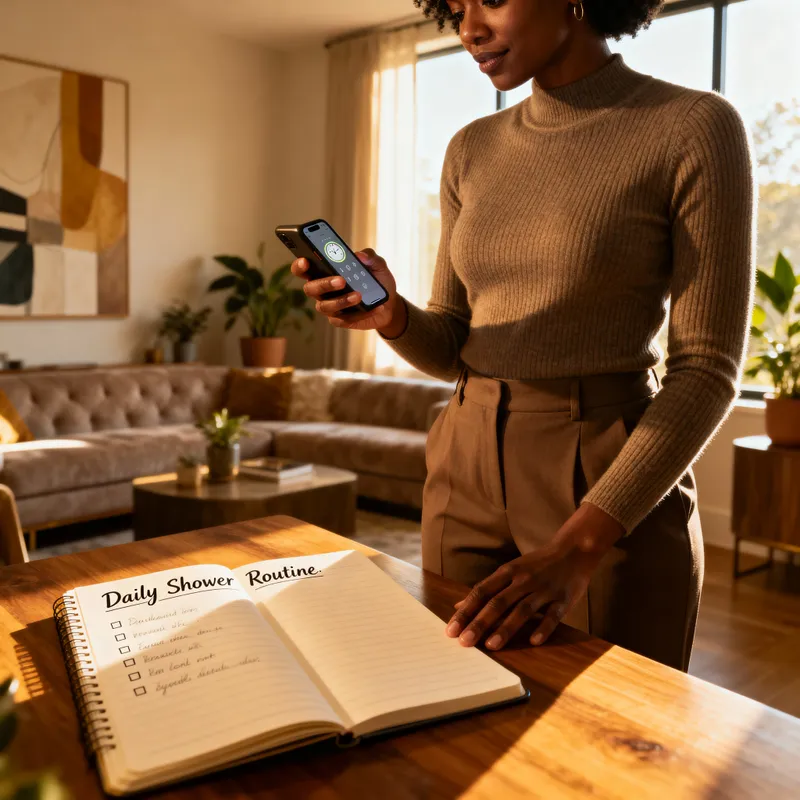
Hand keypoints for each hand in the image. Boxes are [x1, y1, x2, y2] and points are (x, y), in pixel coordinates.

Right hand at [291, 248, 405, 335]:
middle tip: (341, 280)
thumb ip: (370, 257)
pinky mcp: (340, 320)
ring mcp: (330, 306)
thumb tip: (361, 256)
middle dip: (324, 284)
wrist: (389, 303)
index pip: (303, 269)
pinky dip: (360, 313)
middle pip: (311, 288)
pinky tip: (375, 307)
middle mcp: (322, 290)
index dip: (300, 266)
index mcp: (324, 272)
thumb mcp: (377, 265)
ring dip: (341, 301)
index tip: (305, 261)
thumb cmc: (377, 280)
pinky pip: (345, 319)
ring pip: (326, 306)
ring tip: (359, 295)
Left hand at [446, 503, 624, 649]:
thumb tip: (459, 605)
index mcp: (508, 572)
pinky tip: (533, 641)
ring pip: (523, 610)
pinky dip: (544, 628)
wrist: (574, 550)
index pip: (481, 591)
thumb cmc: (537, 564)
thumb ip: (487, 588)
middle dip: (479, 622)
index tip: (451, 629)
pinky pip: (553, 615)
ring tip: (491, 645)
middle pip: (498, 602)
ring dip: (506, 628)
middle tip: (464, 641)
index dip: (466, 610)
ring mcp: (544, 590)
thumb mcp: (510, 570)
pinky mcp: (564, 599)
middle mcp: (524, 580)